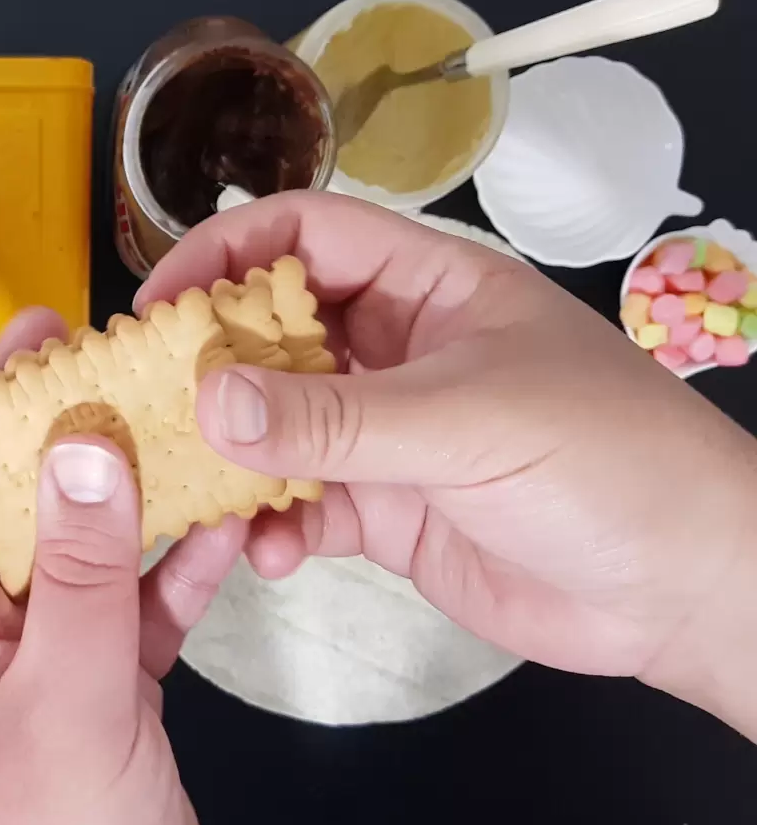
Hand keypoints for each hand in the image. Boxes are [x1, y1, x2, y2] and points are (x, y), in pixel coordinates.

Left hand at [0, 309, 247, 824]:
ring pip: (86, 555)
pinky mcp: (103, 694)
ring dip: (136, 495)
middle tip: (125, 361)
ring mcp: (42, 668)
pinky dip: (179, 570)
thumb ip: (81, 573)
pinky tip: (225, 520)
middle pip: (17, 512)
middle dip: (71, 438)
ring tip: (183, 420)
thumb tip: (84, 445)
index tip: (38, 337)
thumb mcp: (68, 703)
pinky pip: (137, 611)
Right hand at [136, 191, 756, 735]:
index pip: (306, 236)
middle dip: (207, 366)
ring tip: (189, 487)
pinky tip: (268, 551)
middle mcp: (395, 350)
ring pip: (275, 425)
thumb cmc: (604, 461)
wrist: (682, 588)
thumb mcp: (467, 422)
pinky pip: (302, 504)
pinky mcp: (384, 511)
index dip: (225, 254)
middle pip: (272, 332)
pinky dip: (273, 526)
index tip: (155, 306)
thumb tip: (206, 402)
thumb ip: (334, 418)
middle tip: (142, 405)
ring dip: (230, 455)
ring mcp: (386, 434)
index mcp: (427, 287)